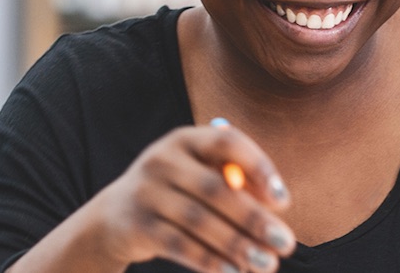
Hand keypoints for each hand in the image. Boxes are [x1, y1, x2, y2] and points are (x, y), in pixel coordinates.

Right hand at [82, 124, 295, 272]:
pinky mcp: (136, 226)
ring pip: (199, 221)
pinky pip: (180, 245)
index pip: (227, 142)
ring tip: (267, 264)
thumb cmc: (175, 194)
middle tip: (286, 244)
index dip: (259, 168)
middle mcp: (162, 160)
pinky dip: (210, 261)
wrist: (113, 218)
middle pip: (215, 189)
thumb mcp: (199, 177)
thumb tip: (276, 206)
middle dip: (255, 219)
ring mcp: (145, 192)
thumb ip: (236, 183)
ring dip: (238, 245)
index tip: (284, 201)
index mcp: (185, 140)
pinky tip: (234, 272)